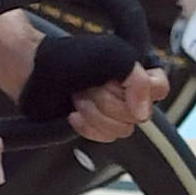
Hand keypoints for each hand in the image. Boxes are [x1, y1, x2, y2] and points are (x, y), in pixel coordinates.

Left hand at [23, 32, 165, 140]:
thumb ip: (139, 81)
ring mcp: (111, 110)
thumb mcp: (114, 56)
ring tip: (78, 96)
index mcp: (137, 71)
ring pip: (121, 130)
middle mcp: (128, 91)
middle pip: (137, 115)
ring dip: (95, 113)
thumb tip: (143, 115)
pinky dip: (87, 127)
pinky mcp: (95, 125)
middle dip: (108, 101)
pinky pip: (104, 138)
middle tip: (90, 85)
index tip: (119, 84)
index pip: (160, 89)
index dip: (141, 91)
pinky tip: (73, 114)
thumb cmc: (71, 57)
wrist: (35, 72)